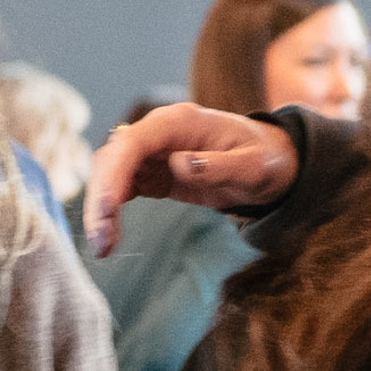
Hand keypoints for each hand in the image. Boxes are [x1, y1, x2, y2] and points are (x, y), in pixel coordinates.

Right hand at [83, 104, 297, 256]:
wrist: (271, 162)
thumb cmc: (265, 159)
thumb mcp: (254, 166)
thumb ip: (220, 166)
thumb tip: (180, 164)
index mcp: (179, 122)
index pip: (133, 143)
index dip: (115, 173)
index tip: (107, 208)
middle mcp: (159, 133)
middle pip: (113, 159)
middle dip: (100, 199)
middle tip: (100, 242)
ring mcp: (154, 152)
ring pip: (111, 174)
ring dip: (101, 209)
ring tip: (103, 248)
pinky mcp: (154, 172)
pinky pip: (123, 187)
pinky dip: (111, 210)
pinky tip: (110, 235)